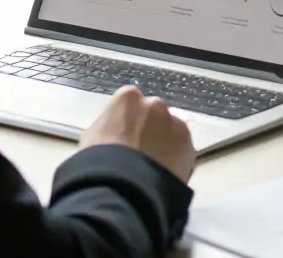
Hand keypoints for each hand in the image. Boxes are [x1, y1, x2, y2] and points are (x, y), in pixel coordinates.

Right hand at [81, 85, 195, 182]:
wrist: (122, 186)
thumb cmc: (98, 160)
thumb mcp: (93, 137)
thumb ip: (109, 127)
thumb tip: (114, 134)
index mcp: (128, 97)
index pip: (129, 105)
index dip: (127, 124)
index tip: (124, 139)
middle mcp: (155, 104)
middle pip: (153, 115)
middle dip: (149, 130)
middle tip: (140, 153)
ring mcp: (175, 123)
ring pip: (171, 132)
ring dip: (165, 144)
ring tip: (153, 168)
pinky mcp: (190, 146)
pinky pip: (183, 151)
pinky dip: (176, 161)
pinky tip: (164, 176)